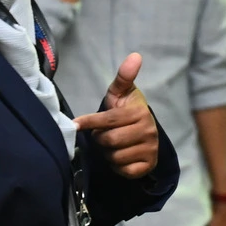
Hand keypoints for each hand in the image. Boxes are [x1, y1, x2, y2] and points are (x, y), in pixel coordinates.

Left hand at [74, 52, 158, 177]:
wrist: (144, 135)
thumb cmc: (127, 112)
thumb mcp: (122, 94)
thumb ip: (124, 77)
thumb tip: (135, 55)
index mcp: (140, 112)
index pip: (109, 120)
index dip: (90, 122)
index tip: (75, 124)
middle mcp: (148, 131)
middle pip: (109, 140)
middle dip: (100, 139)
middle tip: (102, 135)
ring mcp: (150, 149)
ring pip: (115, 156)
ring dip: (108, 153)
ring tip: (112, 145)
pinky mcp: (147, 165)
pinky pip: (124, 170)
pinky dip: (117, 166)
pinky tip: (120, 157)